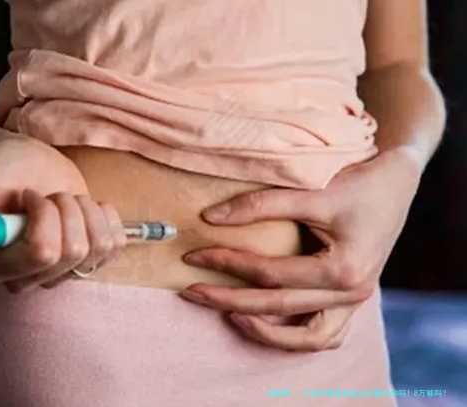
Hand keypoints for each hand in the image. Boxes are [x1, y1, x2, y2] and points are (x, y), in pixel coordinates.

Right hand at [0, 134, 126, 292]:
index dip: (44, 216)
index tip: (29, 194)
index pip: (42, 253)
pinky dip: (105, 215)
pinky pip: (115, 244)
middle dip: (66, 208)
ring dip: (83, 210)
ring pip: (96, 247)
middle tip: (47, 195)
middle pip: (71, 252)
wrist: (26, 164)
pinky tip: (84, 208)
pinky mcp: (90, 260)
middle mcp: (28, 278)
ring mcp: (61, 273)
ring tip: (62, 200)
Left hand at [181, 149, 421, 350]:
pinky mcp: (352, 299)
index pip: (269, 275)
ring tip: (228, 315)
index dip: (227, 263)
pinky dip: (295, 337)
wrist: (397, 182)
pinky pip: (324, 334)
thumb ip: (262, 205)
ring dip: (264, 332)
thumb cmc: (358, 182)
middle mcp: (352, 293)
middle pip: (278, 308)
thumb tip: (210, 218)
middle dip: (229, 301)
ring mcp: (355, 302)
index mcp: (342, 269)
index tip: (194, 255)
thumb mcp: (312, 191)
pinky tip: (265, 322)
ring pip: (306, 338)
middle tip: (191, 292)